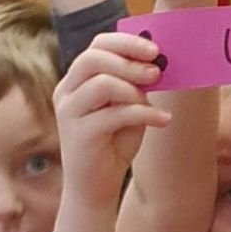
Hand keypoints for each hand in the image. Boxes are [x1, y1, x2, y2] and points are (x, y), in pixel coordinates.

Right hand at [56, 32, 169, 199]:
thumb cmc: (113, 145)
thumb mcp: (128, 107)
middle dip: (129, 61)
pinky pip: (114, 114)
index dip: (126, 43)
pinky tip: (163, 120)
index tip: (155, 50)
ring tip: (153, 102)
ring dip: (135, 89)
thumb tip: (157, 61)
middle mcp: (67, 92)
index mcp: (77, 80)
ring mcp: (69, 112)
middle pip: (93, 58)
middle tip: (157, 72)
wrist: (95, 189)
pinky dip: (144, 114)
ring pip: (102, 84)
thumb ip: (135, 85)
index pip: (97, 46)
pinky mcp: (78, 134)